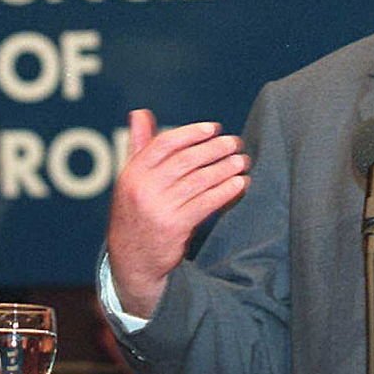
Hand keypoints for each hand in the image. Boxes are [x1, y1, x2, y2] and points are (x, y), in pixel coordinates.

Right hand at [107, 109, 249, 317]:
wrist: (132, 260)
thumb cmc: (136, 213)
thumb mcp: (131, 180)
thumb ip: (139, 147)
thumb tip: (140, 113)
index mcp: (132, 173)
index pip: (165, 144)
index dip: (192, 133)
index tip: (214, 128)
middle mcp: (143, 188)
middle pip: (186, 160)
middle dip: (215, 149)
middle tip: (235, 142)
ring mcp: (158, 208)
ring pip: (200, 180)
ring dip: (225, 168)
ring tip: (242, 161)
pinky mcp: (175, 226)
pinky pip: (207, 202)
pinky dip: (226, 191)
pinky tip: (240, 184)